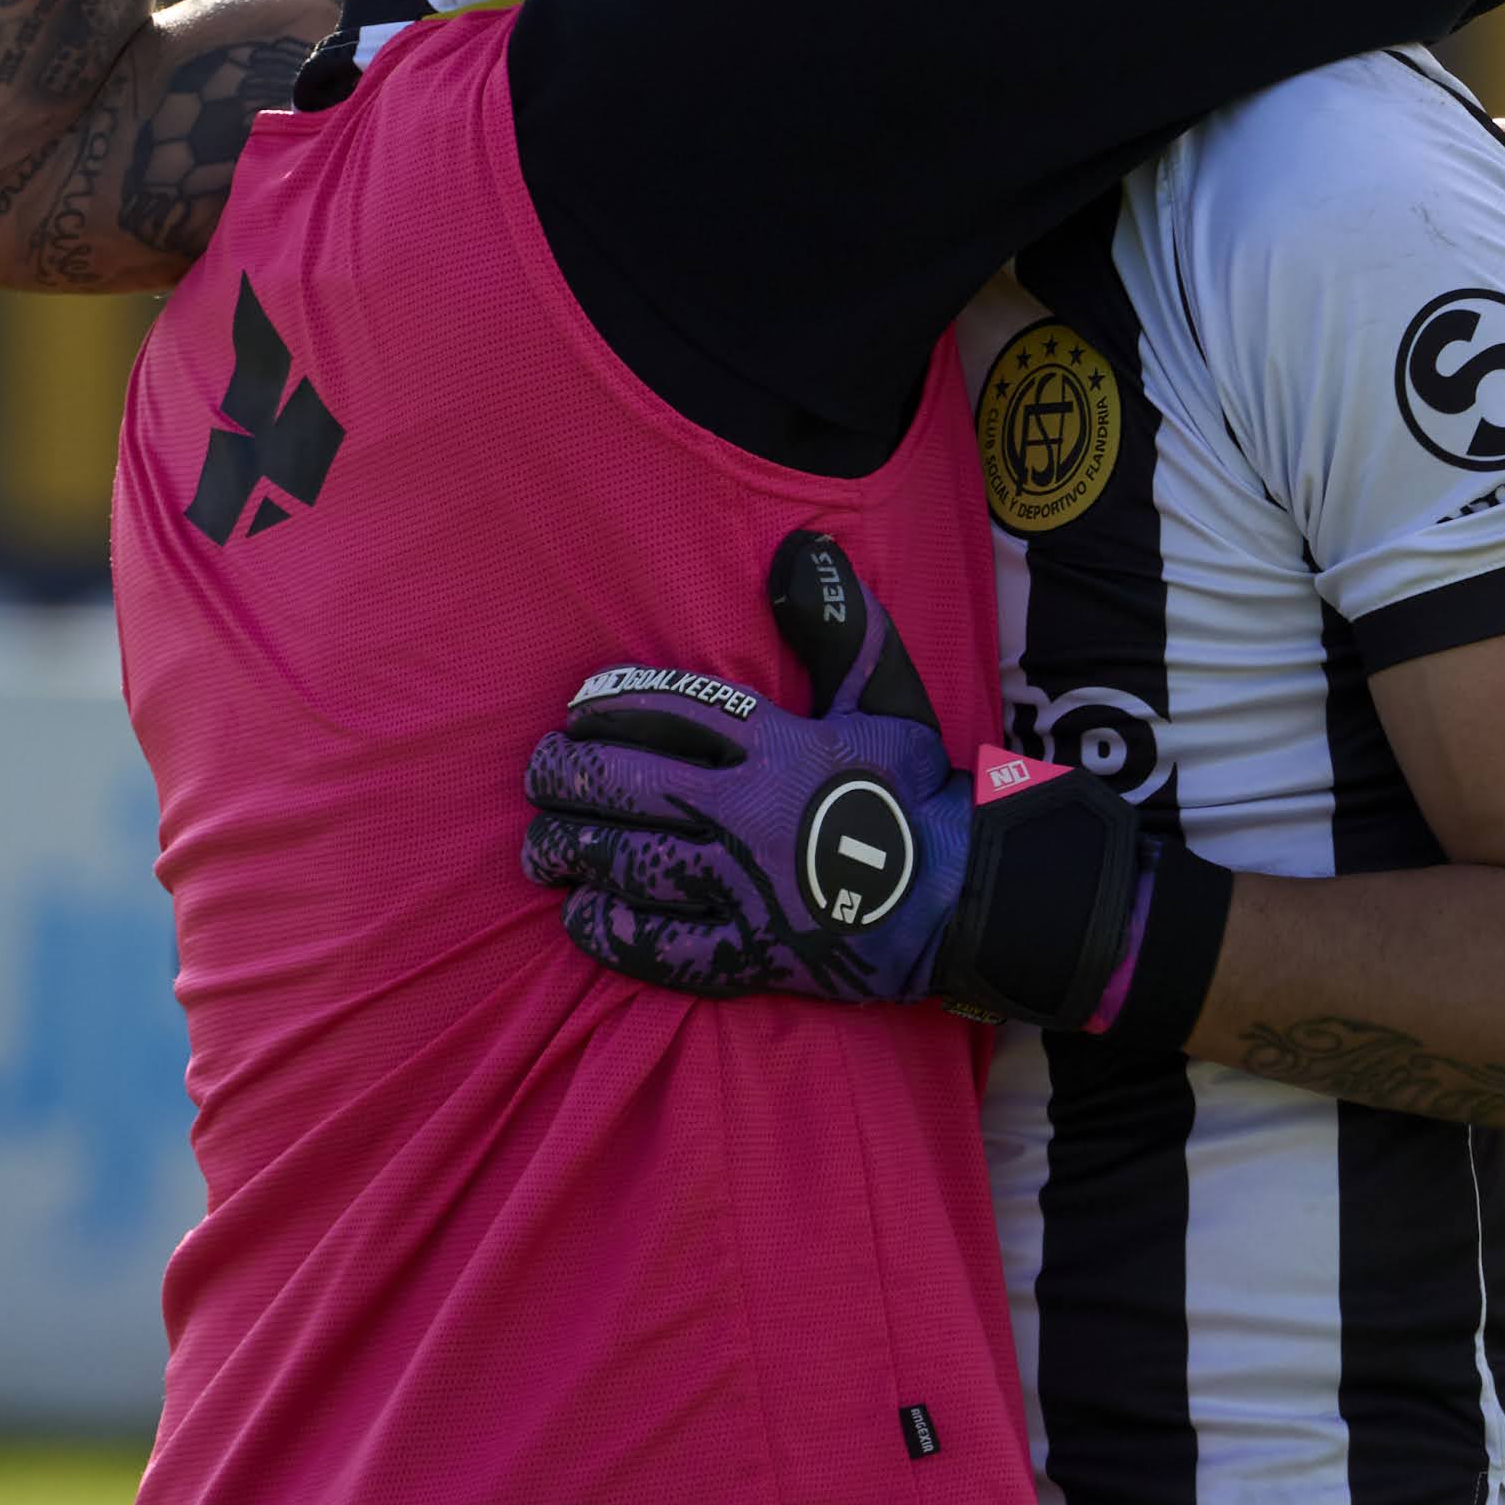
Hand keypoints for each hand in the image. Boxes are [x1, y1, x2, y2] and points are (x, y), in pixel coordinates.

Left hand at [525, 531, 1176, 1022]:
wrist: (965, 900)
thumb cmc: (916, 794)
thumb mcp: (884, 697)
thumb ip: (836, 624)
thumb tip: (798, 548)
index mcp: (781, 745)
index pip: (671, 709)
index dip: (609, 705)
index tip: (574, 709)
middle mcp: (752, 813)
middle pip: (629, 786)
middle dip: (565, 777)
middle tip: (539, 777)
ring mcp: (747, 890)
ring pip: (629, 863)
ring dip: (569, 851)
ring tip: (540, 845)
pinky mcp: (748, 956)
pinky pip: (657, 946)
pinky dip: (608, 928)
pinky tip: (580, 912)